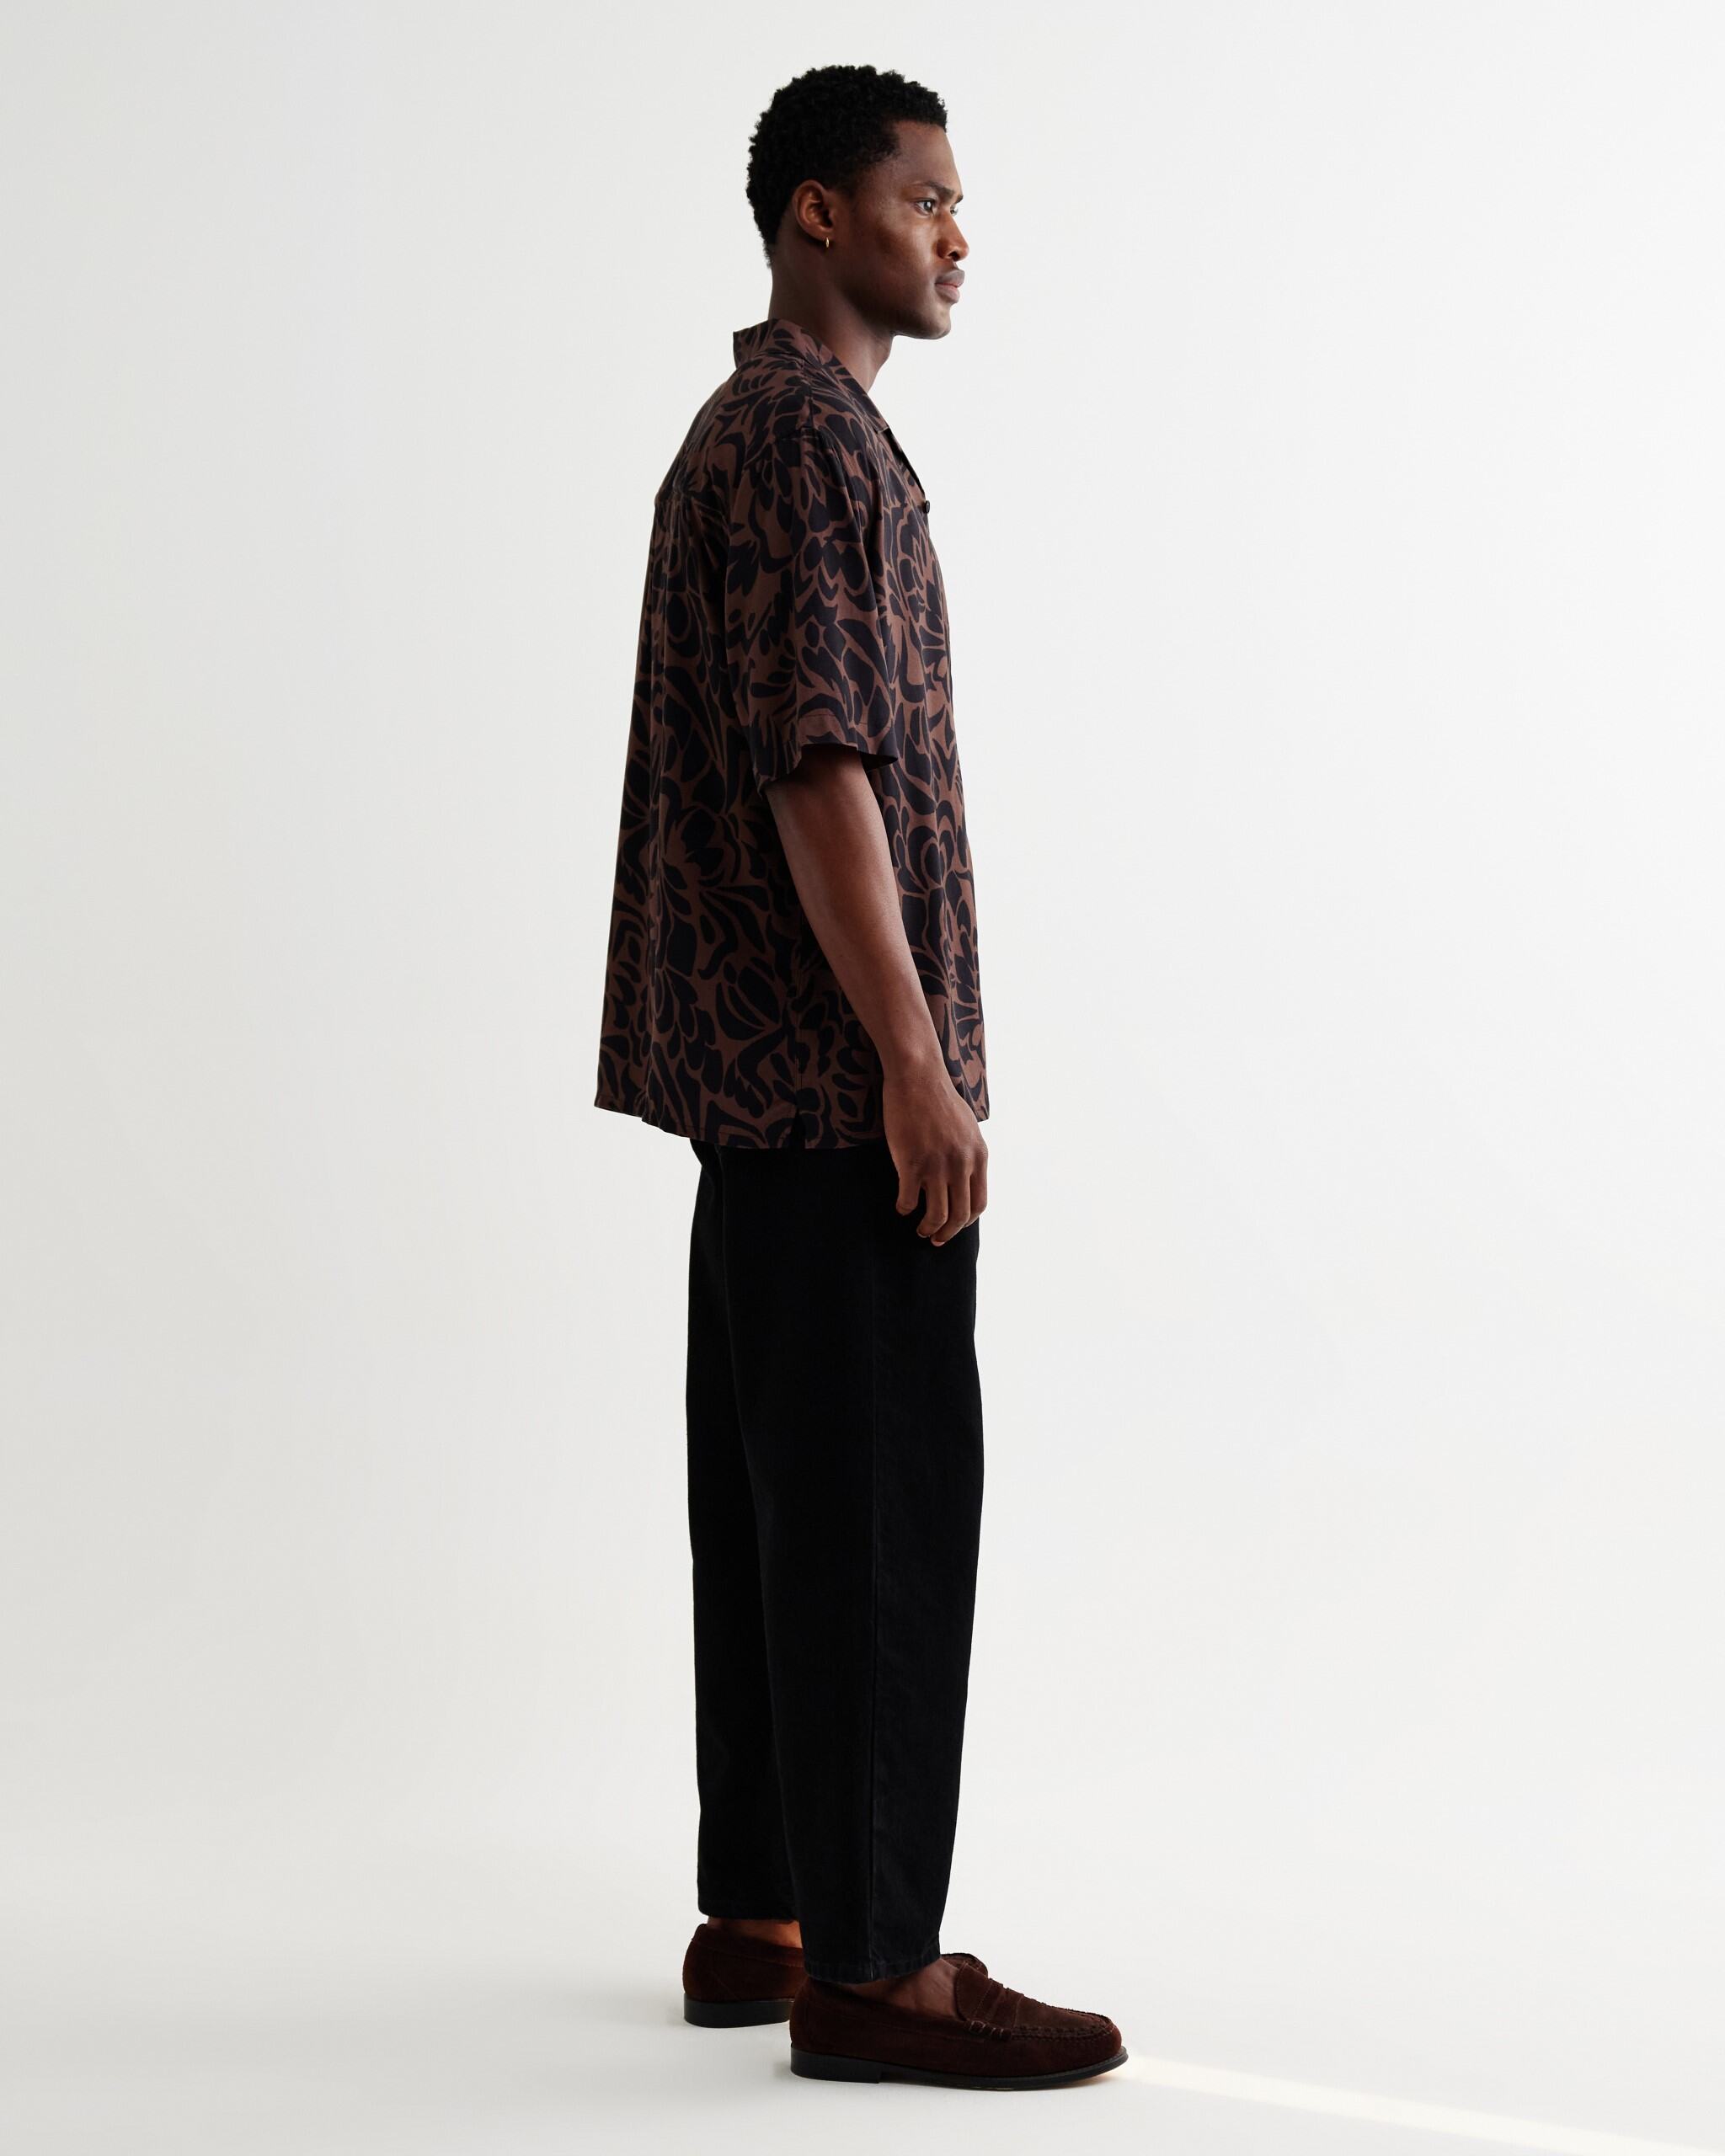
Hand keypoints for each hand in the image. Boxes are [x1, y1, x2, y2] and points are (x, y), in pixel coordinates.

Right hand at [882, 1056, 987, 1245]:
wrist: (918, 1077)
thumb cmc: (939, 1098)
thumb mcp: (968, 1128)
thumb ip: (969, 1154)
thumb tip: (964, 1177)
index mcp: (978, 1156)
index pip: (980, 1203)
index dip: (967, 1221)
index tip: (955, 1226)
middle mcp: (962, 1165)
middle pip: (960, 1215)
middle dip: (947, 1233)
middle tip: (935, 1238)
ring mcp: (937, 1166)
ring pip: (936, 1215)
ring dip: (927, 1228)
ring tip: (919, 1229)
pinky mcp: (912, 1163)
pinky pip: (908, 1200)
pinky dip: (904, 1208)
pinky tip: (900, 1206)